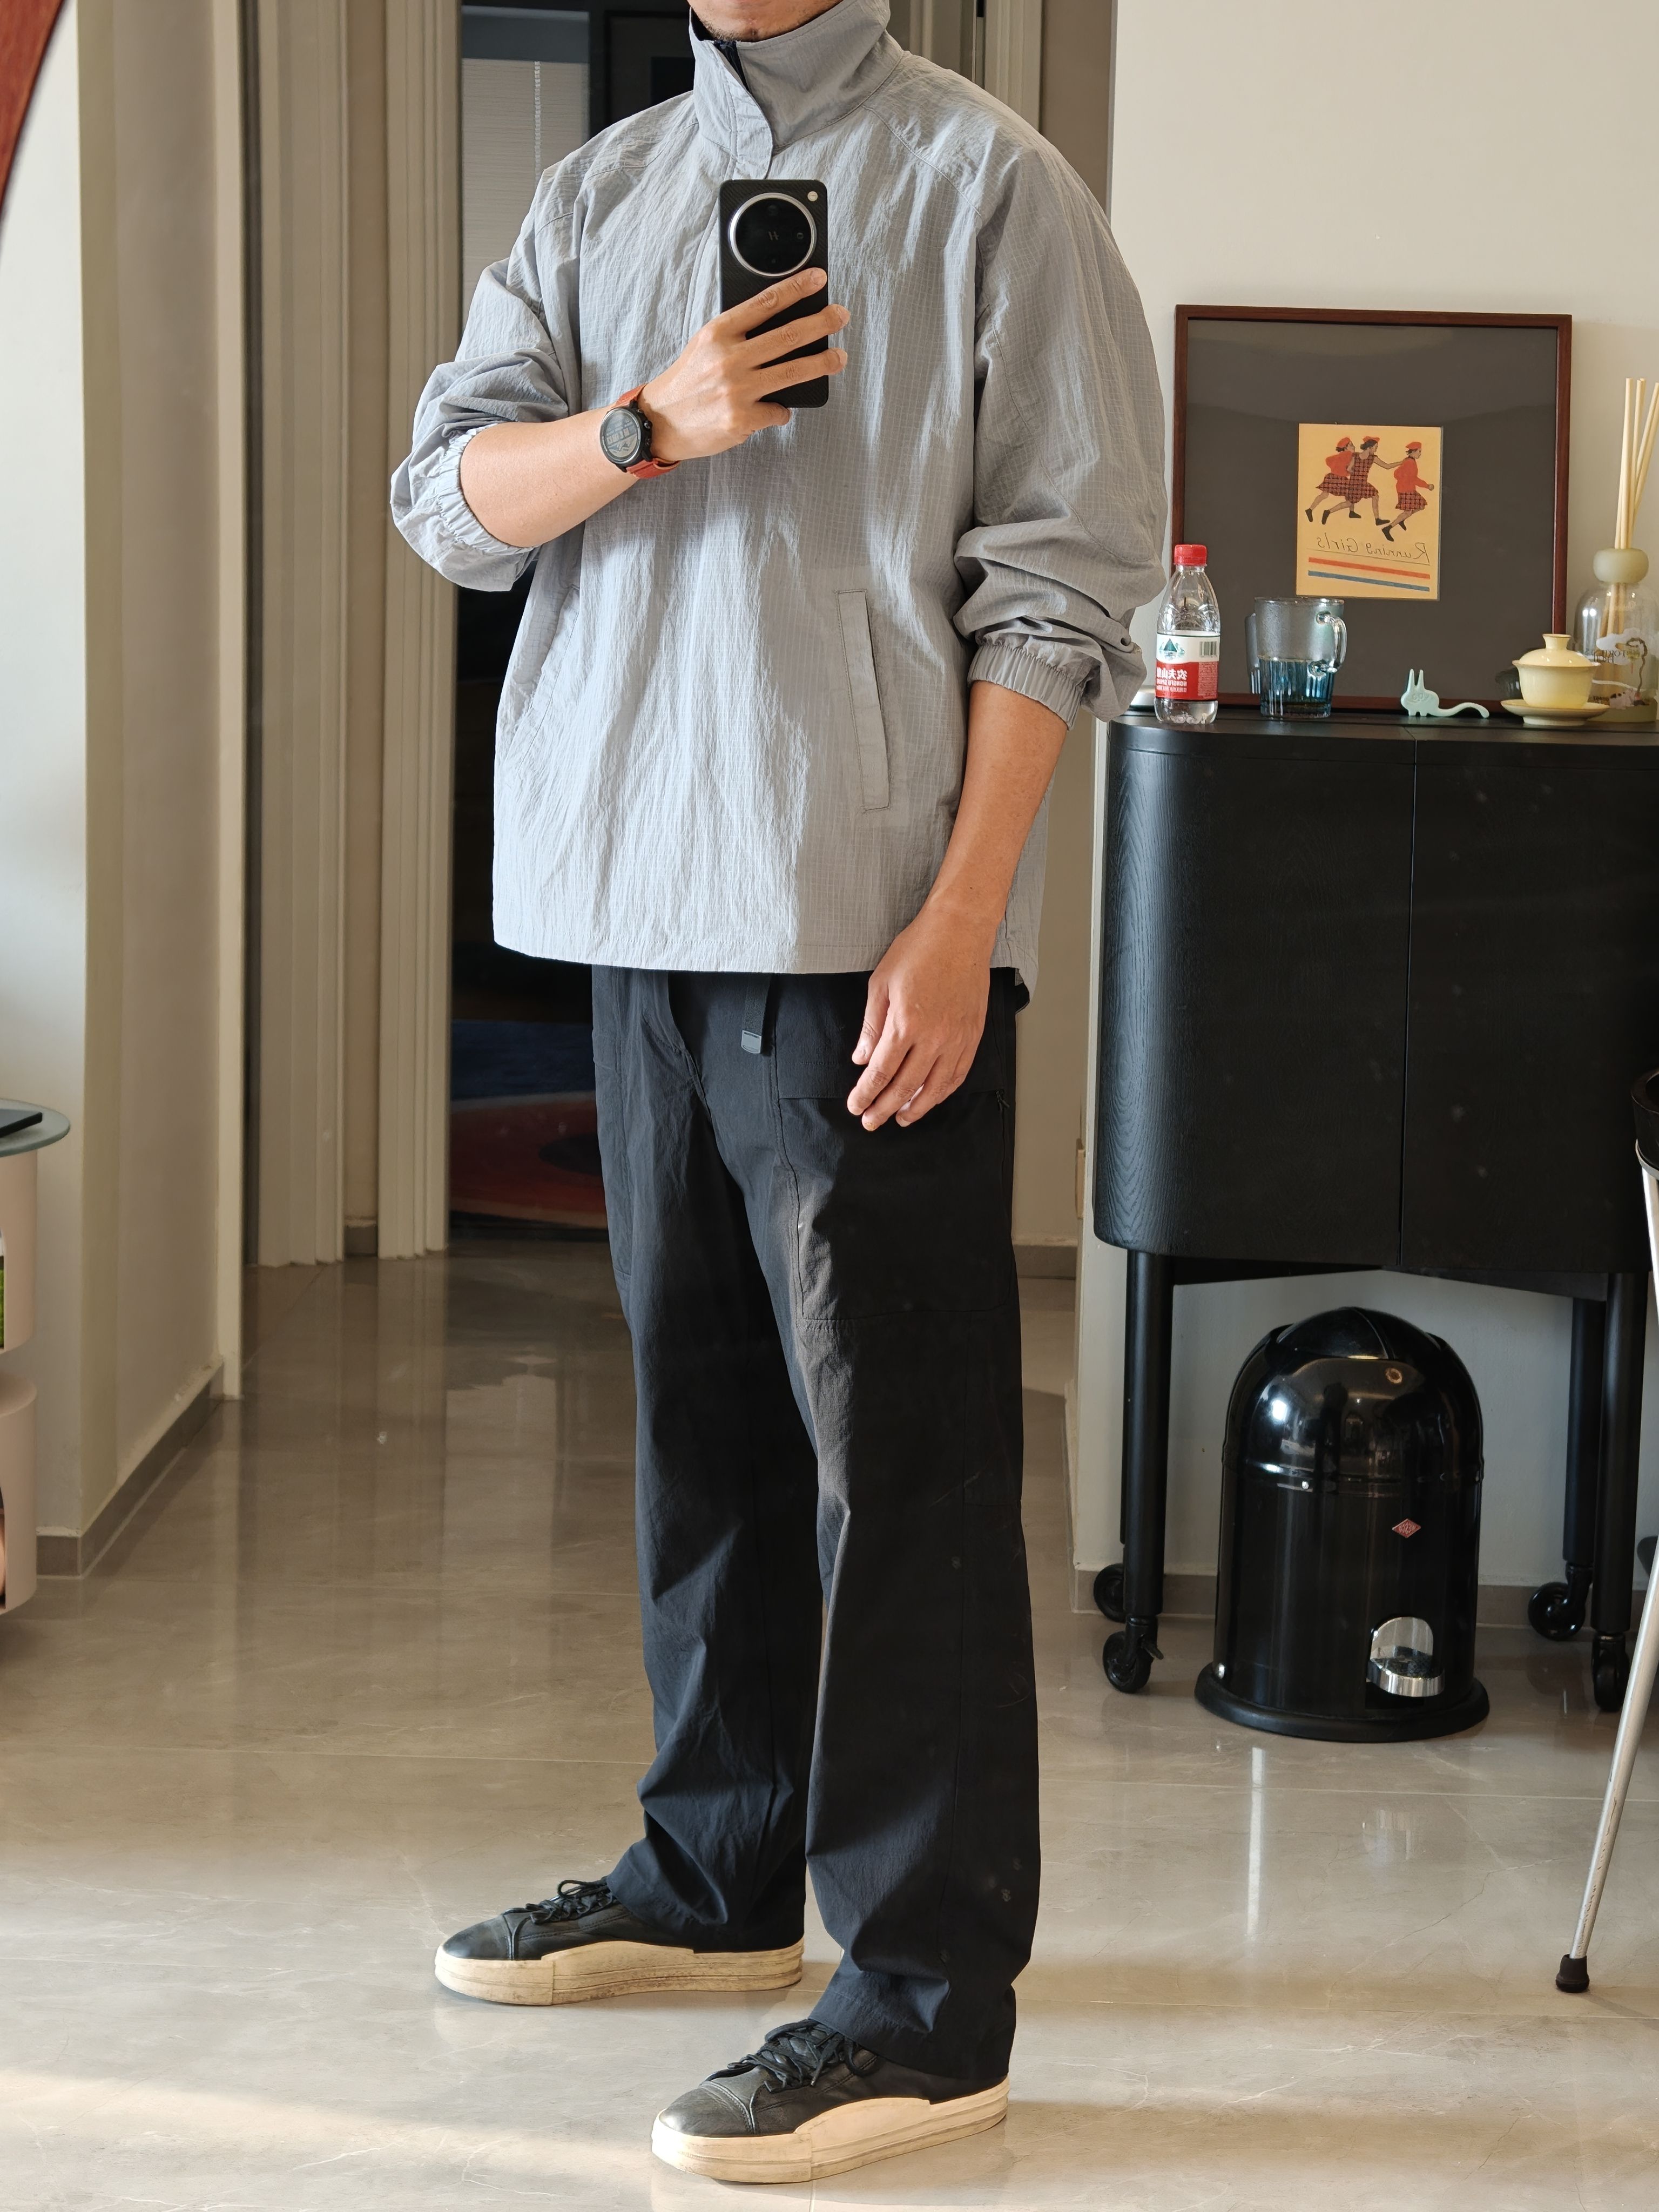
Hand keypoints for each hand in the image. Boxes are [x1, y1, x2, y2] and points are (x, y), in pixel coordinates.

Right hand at [639, 269, 848, 462]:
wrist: (662, 420)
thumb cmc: (690, 380)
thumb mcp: (707, 345)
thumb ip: (739, 334)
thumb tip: (783, 326)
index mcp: (719, 332)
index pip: (765, 303)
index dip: (796, 289)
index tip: (818, 279)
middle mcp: (729, 358)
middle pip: (788, 336)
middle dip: (821, 323)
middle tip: (841, 316)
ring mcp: (737, 390)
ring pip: (793, 372)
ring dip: (822, 363)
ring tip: (838, 357)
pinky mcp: (741, 419)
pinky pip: (778, 411)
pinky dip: (781, 410)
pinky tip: (773, 409)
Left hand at [846, 905, 992, 1130]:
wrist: (960, 931)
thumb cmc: (918, 950)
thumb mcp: (881, 983)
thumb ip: (872, 1026)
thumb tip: (863, 1059)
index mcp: (906, 1024)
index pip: (881, 1072)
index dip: (866, 1094)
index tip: (856, 1106)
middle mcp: (934, 1037)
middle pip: (906, 1087)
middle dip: (884, 1108)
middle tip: (870, 1122)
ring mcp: (957, 1038)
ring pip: (936, 1087)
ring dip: (916, 1108)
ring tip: (900, 1118)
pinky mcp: (973, 1034)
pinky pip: (958, 1074)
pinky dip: (944, 1091)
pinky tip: (931, 1098)